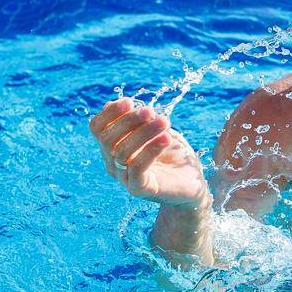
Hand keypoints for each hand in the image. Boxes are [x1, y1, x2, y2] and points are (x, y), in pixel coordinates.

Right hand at [89, 98, 208, 209]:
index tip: (129, 102)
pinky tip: (166, 139)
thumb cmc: (174, 156)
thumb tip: (125, 104)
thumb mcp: (158, 132)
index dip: (109, 113)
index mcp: (113, 148)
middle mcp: (114, 164)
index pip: (97, 128)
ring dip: (144, 132)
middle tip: (151, 112)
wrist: (193, 185)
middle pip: (107, 139)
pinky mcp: (139, 189)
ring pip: (121, 151)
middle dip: (128, 121)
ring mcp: (125, 178)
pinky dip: (151, 149)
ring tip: (165, 122)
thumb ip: (142, 120)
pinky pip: (137, 167)